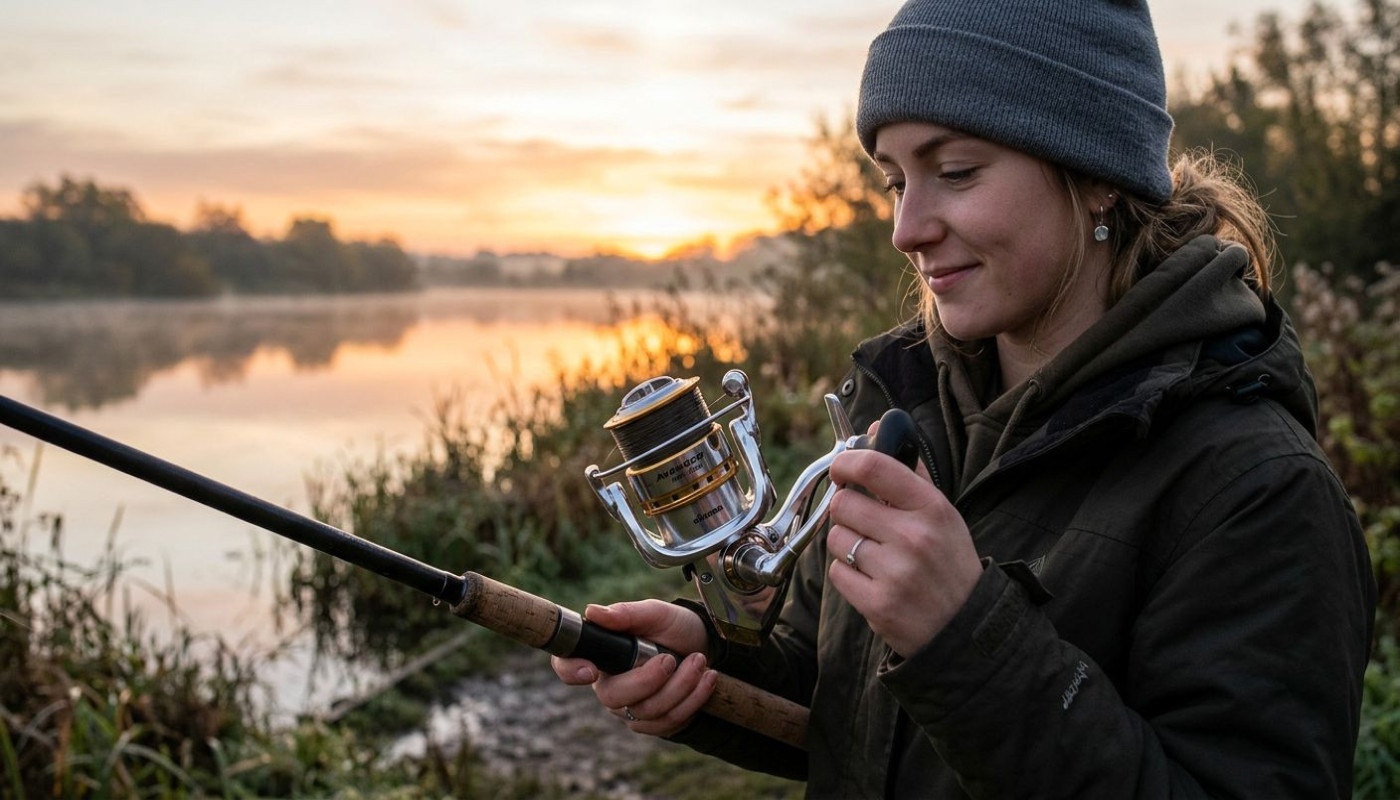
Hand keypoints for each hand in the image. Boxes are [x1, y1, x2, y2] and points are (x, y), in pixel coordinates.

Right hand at [550, 599, 717, 736]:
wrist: (705, 646)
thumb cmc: (672, 626)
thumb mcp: (654, 613)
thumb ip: (625, 613)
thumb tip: (592, 612)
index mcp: (600, 655)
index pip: (566, 666)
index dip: (570, 670)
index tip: (591, 670)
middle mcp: (609, 685)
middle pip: (614, 696)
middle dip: (648, 680)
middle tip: (672, 658)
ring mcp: (630, 708)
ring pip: (646, 711)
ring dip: (680, 686)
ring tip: (700, 661)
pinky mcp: (654, 723)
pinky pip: (668, 721)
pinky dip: (693, 699)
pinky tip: (707, 678)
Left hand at [826, 444, 982, 656]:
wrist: (967, 629)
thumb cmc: (949, 563)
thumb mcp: (943, 515)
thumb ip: (909, 472)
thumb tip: (876, 428)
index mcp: (931, 508)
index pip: (874, 467)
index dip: (847, 462)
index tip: (841, 469)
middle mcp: (914, 537)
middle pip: (844, 503)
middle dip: (846, 511)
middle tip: (863, 523)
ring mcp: (896, 572)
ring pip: (837, 538)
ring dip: (847, 545)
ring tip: (874, 556)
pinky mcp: (878, 605)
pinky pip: (837, 573)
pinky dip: (848, 575)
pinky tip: (873, 580)